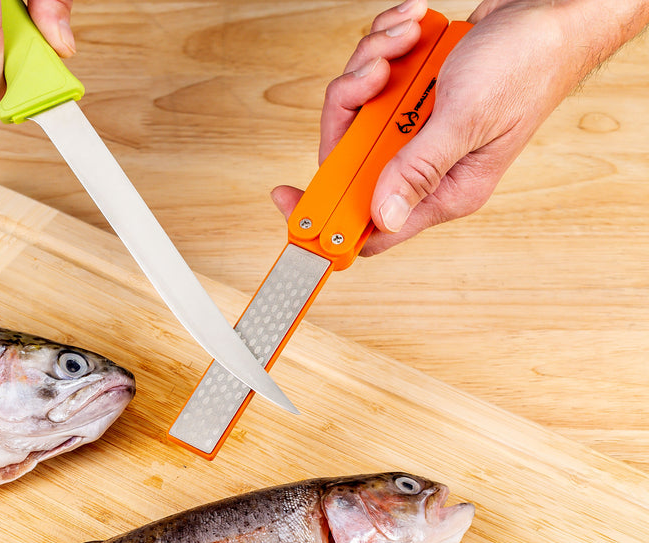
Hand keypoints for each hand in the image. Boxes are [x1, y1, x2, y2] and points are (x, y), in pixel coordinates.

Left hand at [272, 0, 648, 254]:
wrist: (549, 11)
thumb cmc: (527, 65)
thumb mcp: (466, 120)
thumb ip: (419, 168)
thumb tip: (383, 215)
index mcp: (444, 192)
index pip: (373, 225)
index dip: (326, 218)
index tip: (288, 199)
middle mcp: (426, 168)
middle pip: (351, 159)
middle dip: (351, 107)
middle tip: (372, 74)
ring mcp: (417, 131)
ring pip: (358, 113)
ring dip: (369, 66)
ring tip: (403, 41)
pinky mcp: (415, 98)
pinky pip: (374, 80)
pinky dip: (383, 47)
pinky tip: (410, 29)